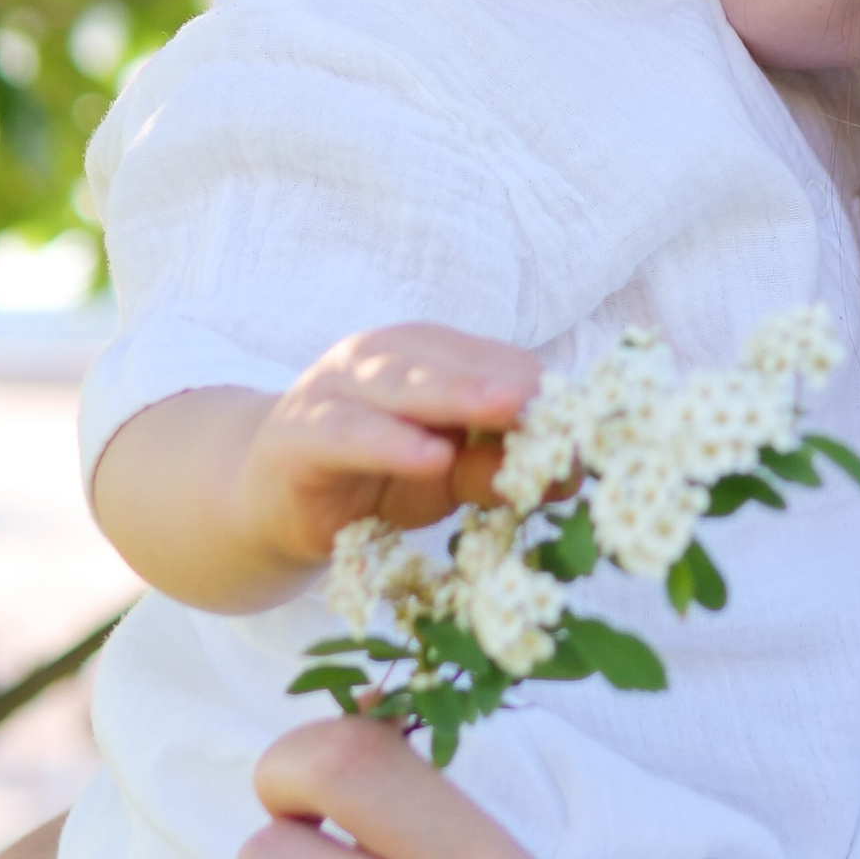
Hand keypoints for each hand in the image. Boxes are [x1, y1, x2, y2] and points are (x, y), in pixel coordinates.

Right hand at [240, 325, 545, 565]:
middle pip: (454, 364)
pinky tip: (431, 456)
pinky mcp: (301, 434)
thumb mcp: (446, 475)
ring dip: (457, 396)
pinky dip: (391, 443)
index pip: (494, 364)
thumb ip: (498, 468)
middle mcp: (383, 360)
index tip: (592, 424)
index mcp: (427, 356)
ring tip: (510, 409)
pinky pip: (350, 435)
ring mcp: (337, 390)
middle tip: (559, 402)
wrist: (267, 502)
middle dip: (509, 382)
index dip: (541, 393)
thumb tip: (571, 472)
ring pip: (402, 385)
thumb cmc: (370, 477)